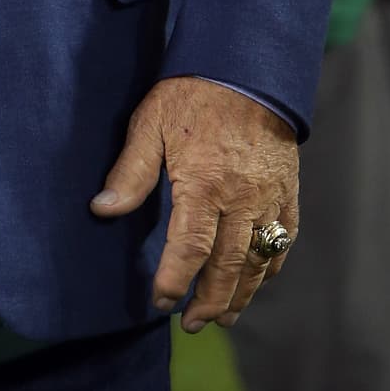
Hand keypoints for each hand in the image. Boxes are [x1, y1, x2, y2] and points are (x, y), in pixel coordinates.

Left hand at [90, 76, 298, 331]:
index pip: (188, 249)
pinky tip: (258, 278)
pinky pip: (283, 238)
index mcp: (202, 183)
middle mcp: (240, 198)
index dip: (174, 282)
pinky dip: (271, 264)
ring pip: (258, 260)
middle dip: (209, 301)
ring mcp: (268, 196)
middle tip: (192, 325)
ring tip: (222, 317)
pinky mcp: (288, 190)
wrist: (245, 66)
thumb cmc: (189, 94)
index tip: (160, 302)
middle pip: (228, 266)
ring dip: (241, 294)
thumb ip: (130, 172)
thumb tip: (102, 209)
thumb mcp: (149, 123)